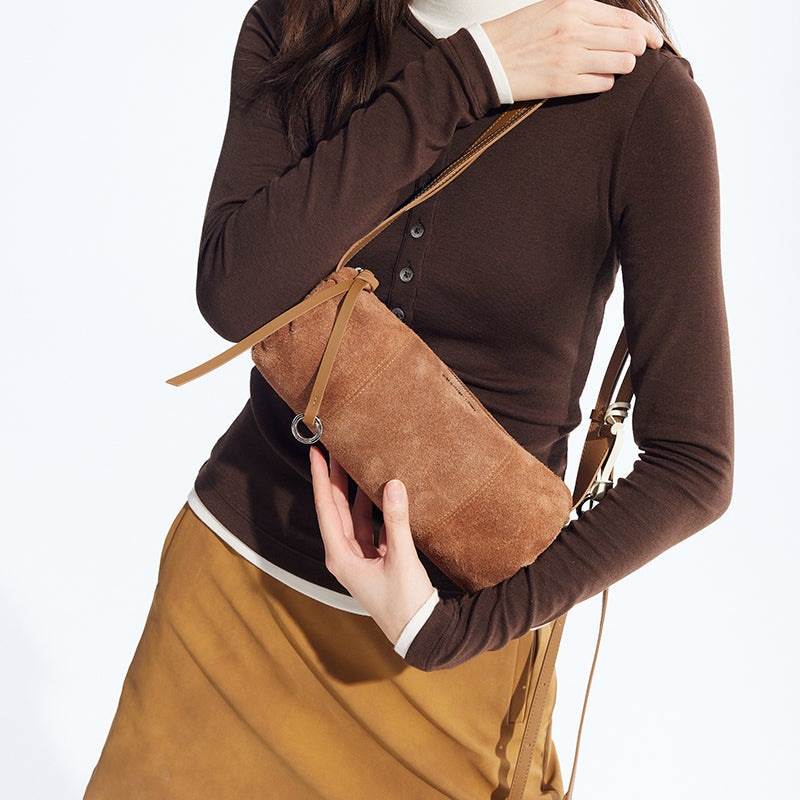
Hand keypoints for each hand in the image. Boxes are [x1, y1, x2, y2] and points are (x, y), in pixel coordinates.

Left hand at [309, 447, 434, 644]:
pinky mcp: (374, 559)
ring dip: (354, 492)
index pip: (326, 508)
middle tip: (336, 450)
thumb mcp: (401, 559)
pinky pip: (368, 526)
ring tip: (355, 464)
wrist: (418, 632)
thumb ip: (396, 520)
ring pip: (352, 516)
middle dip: (335, 479)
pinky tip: (379, 491)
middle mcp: (344, 555)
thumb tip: (392, 485)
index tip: (317, 454)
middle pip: (335, 509)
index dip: (322, 480)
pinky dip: (372, 508)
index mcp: (340, 557)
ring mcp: (358, 557)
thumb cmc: (405, 602)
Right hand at [483, 0, 663, 99]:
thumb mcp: (551, 9)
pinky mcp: (562, 84)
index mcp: (573, 7)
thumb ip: (584, 13)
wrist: (486, 60)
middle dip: (635, 50)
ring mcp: (570, 59)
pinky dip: (604, 81)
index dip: (645, 31)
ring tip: (610, 66)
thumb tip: (618, 26)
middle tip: (630, 55)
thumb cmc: (518, 34)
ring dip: (621, 67)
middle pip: (629, 42)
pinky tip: (595, 79)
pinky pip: (602, 84)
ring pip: (620, 64)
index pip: (624, 18)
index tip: (654, 41)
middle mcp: (575, 30)